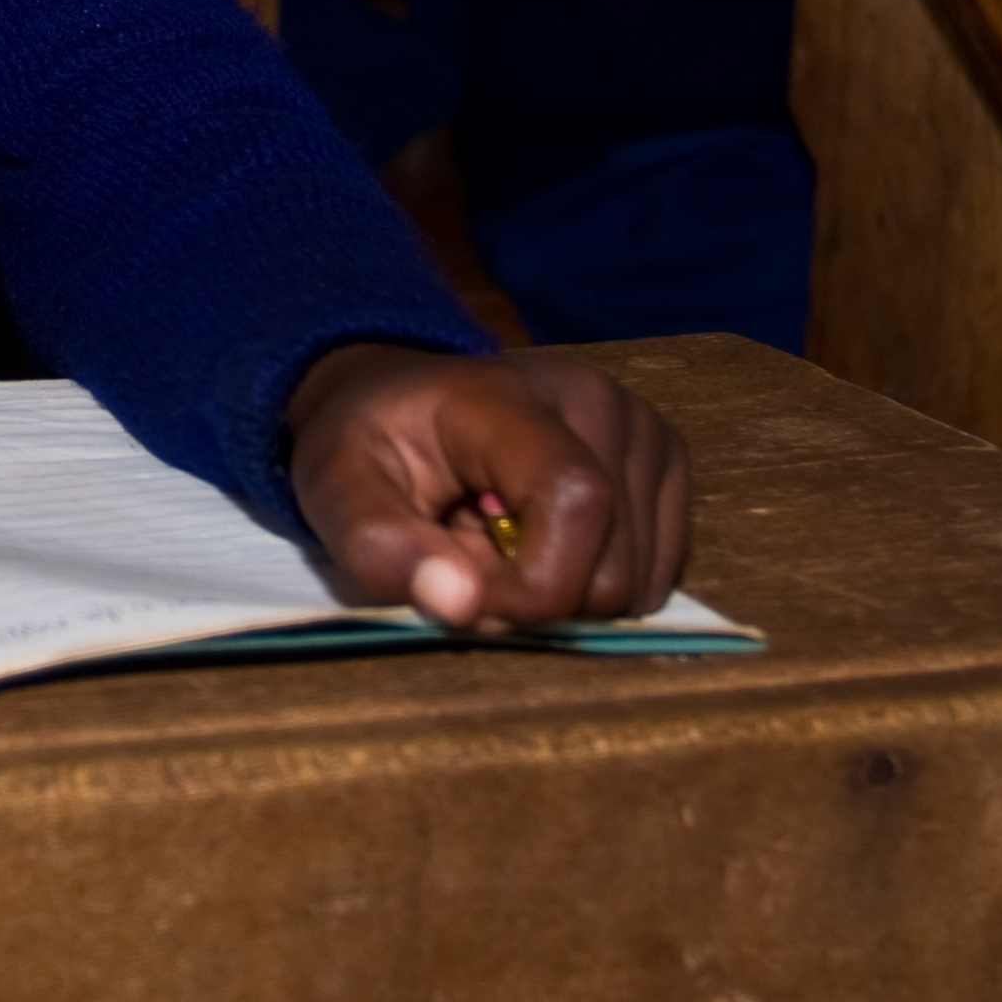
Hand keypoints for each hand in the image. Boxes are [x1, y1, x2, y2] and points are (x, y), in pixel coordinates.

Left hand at [284, 343, 690, 630]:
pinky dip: (594, 582)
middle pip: (612, 566)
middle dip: (535, 599)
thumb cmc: (366, 447)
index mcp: (512, 395)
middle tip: (470, 562)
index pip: (577, 502)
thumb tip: (460, 605)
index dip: (535, 586)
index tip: (467, 602)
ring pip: (639, 582)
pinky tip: (542, 540)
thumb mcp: (336, 493)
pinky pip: (657, 575)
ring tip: (501, 544)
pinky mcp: (665, 463)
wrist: (397, 401)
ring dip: (563, 593)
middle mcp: (599, 401)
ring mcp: (643, 428)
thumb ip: (383, 550)